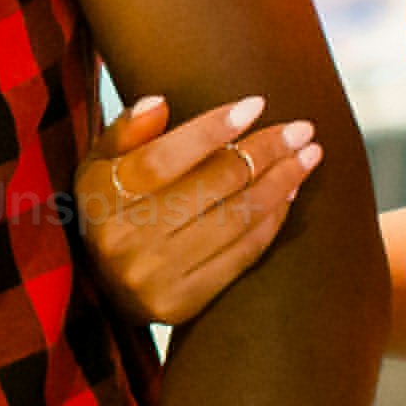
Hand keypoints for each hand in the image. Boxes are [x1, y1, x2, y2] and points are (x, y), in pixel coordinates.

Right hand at [75, 94, 319, 326]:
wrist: (99, 290)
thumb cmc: (109, 210)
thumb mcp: (99, 164)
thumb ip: (125, 131)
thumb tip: (159, 102)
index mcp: (103, 196)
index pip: (164, 158)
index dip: (213, 129)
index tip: (257, 105)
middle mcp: (126, 239)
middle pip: (211, 185)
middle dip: (264, 151)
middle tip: (300, 130)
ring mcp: (155, 276)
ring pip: (235, 218)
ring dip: (280, 183)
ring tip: (306, 157)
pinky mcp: (181, 303)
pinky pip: (242, 254)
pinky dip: (272, 221)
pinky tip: (289, 194)